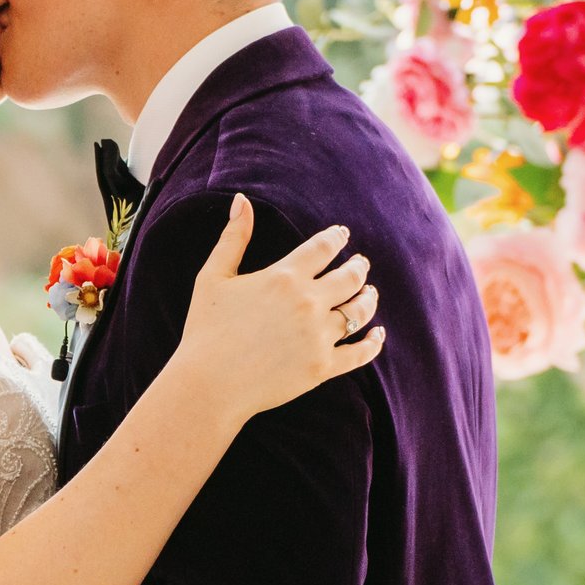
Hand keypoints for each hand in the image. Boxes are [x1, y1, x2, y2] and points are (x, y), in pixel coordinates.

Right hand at [175, 194, 384, 420]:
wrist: (210, 384)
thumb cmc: (206, 329)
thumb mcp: (213, 277)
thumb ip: (233, 238)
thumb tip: (241, 200)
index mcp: (284, 277)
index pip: (324, 247)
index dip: (337, 237)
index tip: (342, 234)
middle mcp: (308, 303)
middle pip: (350, 276)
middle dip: (358, 267)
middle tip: (360, 264)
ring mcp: (318, 336)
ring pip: (359, 311)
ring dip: (368, 298)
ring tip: (369, 293)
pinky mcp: (323, 368)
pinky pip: (359, 353)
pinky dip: (373, 342)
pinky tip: (378, 334)